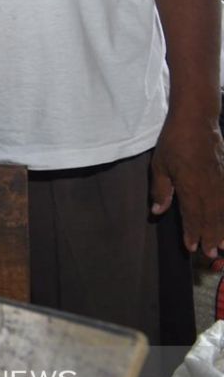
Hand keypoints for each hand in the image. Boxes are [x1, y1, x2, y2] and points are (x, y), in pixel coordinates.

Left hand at [150, 113, 223, 256]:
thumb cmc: (174, 142)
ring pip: (223, 210)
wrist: (197, 120)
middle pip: (211, 216)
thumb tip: (158, 211)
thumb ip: (160, 190)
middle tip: (211, 256)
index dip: (192, 232)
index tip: (192, 248)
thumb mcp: (159, 166)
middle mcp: (209, 187)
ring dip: (223, 229)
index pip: (192, 214)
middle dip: (210, 236)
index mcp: (190, 186)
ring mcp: (221, 180)